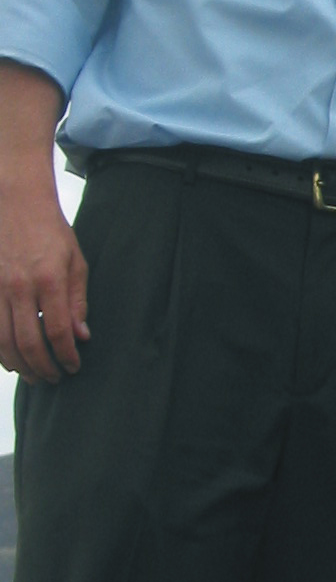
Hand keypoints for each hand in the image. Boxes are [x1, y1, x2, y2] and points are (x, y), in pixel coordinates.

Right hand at [0, 162, 88, 382]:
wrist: (15, 202)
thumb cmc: (50, 231)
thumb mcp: (75, 262)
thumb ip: (78, 301)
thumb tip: (82, 337)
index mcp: (48, 280)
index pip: (58, 331)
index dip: (66, 356)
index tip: (73, 367)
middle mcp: (19, 287)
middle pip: (28, 343)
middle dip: (42, 368)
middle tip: (54, 378)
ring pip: (2, 341)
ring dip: (19, 365)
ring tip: (34, 375)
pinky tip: (10, 358)